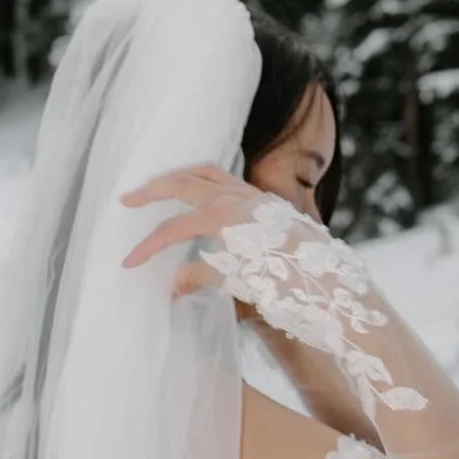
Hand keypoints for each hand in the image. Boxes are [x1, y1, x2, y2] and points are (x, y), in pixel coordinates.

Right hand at [119, 164, 274, 302]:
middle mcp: (237, 198)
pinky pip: (227, 179)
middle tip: (127, 200)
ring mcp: (253, 195)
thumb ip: (202, 277)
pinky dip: (205, 180)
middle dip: (152, 191)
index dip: (148, 246)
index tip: (128, 263)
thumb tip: (172, 285)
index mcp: (224, 217)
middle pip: (183, 183)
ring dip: (179, 177)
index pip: (174, 229)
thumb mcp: (238, 283)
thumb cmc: (287, 285)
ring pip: (206, 172)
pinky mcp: (266, 200)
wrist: (331, 284)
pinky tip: (199, 192)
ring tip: (159, 185)